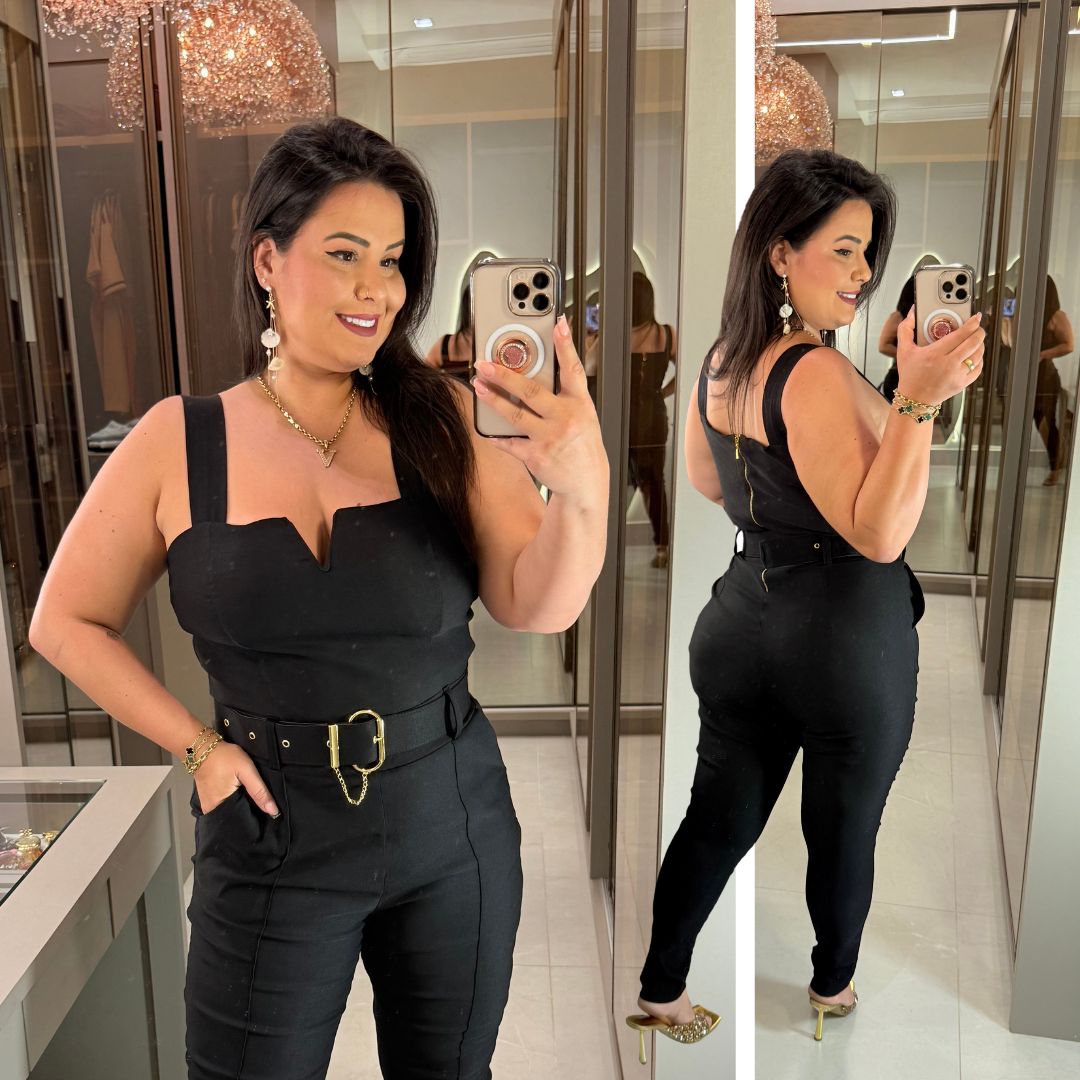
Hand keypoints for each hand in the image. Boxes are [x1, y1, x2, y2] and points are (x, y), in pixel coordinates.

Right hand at [193, 741, 278, 816]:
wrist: (201, 748)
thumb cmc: (224, 757)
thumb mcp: (246, 770)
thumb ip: (259, 791)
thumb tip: (273, 811)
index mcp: (222, 807)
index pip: (242, 822)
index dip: (255, 820)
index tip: (266, 818)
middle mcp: (212, 811)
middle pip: (235, 819)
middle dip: (247, 815)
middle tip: (260, 809)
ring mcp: (207, 807)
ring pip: (228, 814)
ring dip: (239, 810)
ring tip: (251, 804)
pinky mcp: (206, 801)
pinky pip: (222, 808)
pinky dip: (231, 805)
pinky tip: (239, 799)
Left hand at [473, 315, 607, 506]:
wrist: (586, 482)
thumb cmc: (582, 445)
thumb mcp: (583, 415)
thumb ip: (565, 395)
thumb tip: (538, 371)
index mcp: (579, 404)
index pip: (573, 369)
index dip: (566, 345)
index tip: (559, 324)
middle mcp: (565, 418)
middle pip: (531, 391)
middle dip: (505, 375)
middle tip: (485, 364)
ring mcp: (550, 437)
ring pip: (515, 414)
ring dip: (493, 400)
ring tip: (479, 386)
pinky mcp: (536, 456)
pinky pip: (510, 442)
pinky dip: (497, 436)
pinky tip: (486, 430)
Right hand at [896, 308, 984, 404]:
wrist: (914, 399)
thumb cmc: (910, 375)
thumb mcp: (903, 351)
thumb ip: (905, 329)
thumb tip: (912, 313)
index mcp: (935, 354)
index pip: (961, 334)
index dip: (972, 323)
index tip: (976, 318)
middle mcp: (948, 364)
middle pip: (974, 342)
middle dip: (979, 331)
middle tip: (977, 327)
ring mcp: (957, 375)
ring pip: (978, 354)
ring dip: (980, 344)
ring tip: (976, 340)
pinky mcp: (962, 383)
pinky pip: (978, 368)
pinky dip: (979, 359)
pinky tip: (974, 355)